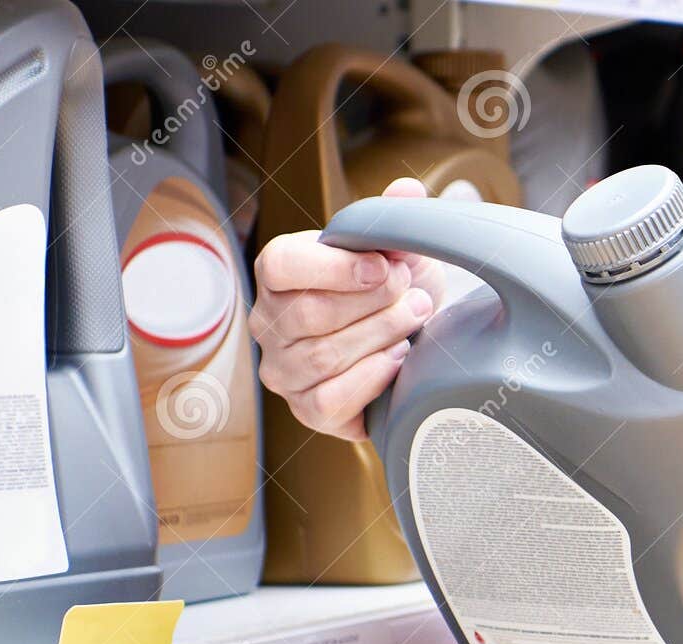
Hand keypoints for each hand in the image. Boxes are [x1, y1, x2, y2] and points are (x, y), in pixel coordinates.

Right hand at [248, 177, 446, 440]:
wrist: (410, 339)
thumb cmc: (391, 291)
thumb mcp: (395, 249)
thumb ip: (394, 217)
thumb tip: (408, 192)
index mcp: (277, 272)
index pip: (280, 265)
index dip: (336, 267)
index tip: (386, 266)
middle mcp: (268, 323)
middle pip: (310, 314)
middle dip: (375, 304)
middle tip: (413, 295)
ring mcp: (283, 371)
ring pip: (323, 357)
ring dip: (381, 336)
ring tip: (414, 321)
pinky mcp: (307, 410)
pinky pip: (329, 400)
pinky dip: (371, 378)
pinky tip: (398, 359)